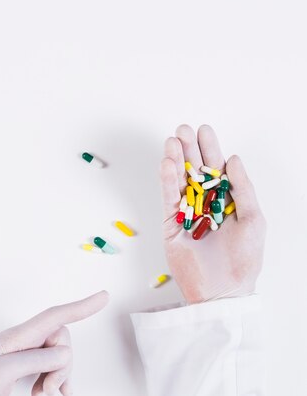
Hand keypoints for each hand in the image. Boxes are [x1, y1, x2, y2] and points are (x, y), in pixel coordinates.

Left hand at [0, 291, 108, 395]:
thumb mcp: (1, 372)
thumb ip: (33, 359)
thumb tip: (63, 351)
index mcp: (18, 336)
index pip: (55, 316)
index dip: (81, 307)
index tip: (104, 296)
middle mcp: (25, 340)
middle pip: (62, 340)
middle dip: (62, 365)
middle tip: (43, 389)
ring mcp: (26, 353)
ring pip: (61, 356)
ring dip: (58, 377)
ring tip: (40, 393)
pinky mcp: (27, 366)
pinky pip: (54, 368)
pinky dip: (56, 382)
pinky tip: (49, 391)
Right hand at [160, 124, 265, 303]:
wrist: (223, 291)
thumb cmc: (243, 259)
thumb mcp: (253, 221)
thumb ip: (243, 189)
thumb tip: (233, 160)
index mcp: (225, 200)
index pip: (216, 169)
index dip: (210, 149)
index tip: (204, 130)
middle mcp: (204, 202)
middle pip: (194, 170)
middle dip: (188, 149)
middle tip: (183, 129)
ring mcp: (186, 212)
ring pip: (178, 180)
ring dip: (174, 159)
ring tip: (172, 140)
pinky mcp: (171, 223)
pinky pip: (168, 197)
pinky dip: (167, 180)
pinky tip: (167, 164)